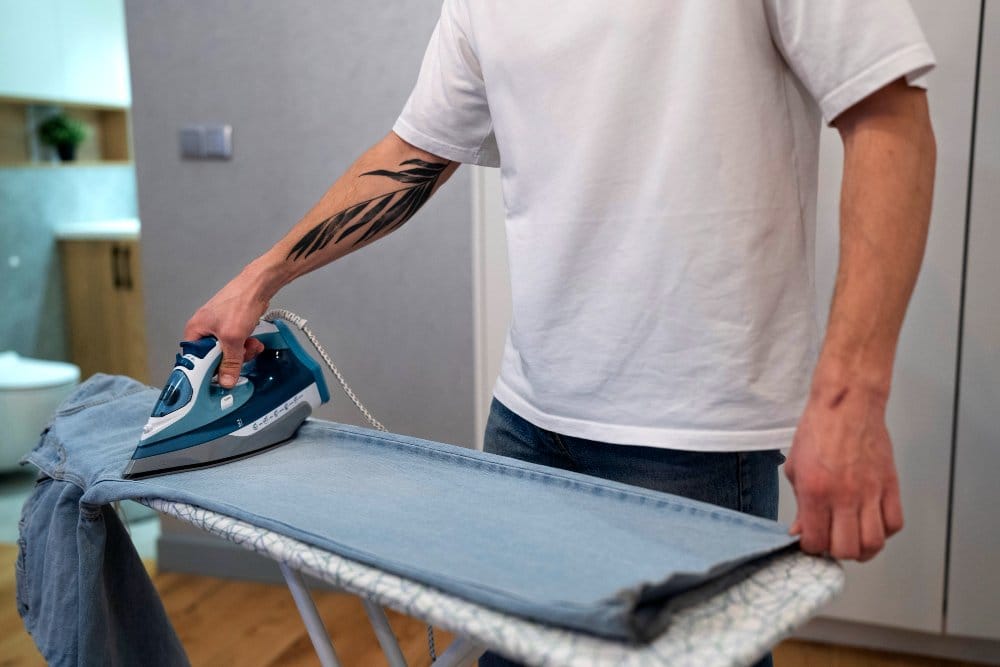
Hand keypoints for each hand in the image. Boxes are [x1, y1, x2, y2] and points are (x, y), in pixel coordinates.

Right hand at [183, 264, 273, 387]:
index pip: (193, 361)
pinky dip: (246, 345)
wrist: (258, 286)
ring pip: (228, 353)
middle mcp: (204, 331)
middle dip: (231, 360)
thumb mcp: (233, 337)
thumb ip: (230, 362)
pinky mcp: (231, 328)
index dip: (205, 373)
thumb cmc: (240, 301)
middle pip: (213, 359)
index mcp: (195, 331)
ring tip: (250, 345)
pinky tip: (253, 340)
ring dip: (242, 353)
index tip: (216, 382)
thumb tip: (226, 380)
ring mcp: (218, 329)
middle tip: (240, 357)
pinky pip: (236, 345)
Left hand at [784, 383, 903, 560]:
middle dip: (836, 552)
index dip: (811, 548)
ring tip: (853, 538)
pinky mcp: (890, 485)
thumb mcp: (795, 468)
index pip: (816, 541)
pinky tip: (872, 524)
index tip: (810, 541)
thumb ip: (800, 504)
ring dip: (862, 549)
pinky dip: (884, 532)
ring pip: (874, 543)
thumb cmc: (818, 430)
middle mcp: (844, 496)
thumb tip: (801, 530)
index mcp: (815, 491)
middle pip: (847, 549)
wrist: (847, 404)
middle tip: (831, 541)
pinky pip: (894, 524)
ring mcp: (870, 492)